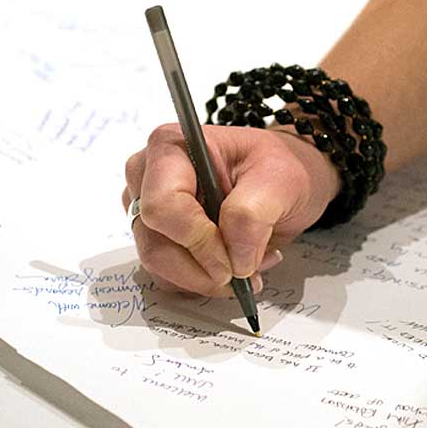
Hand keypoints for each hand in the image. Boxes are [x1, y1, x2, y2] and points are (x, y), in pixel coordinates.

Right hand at [122, 124, 340, 295]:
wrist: (280, 182)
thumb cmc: (276, 167)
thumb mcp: (280, 179)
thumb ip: (253, 212)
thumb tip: (234, 259)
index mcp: (170, 147)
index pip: (162, 206)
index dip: (198, 240)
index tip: (234, 261)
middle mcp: (147, 178)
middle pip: (155, 242)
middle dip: (204, 268)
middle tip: (248, 271)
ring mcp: (146, 210)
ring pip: (159, 265)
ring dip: (208, 278)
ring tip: (251, 264)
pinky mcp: (156, 238)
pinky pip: (167, 276)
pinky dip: (204, 280)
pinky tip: (236, 264)